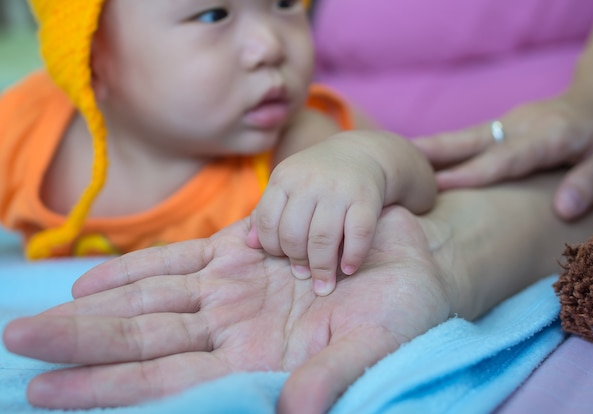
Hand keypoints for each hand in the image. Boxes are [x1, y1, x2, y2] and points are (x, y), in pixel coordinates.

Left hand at [3, 207, 452, 413]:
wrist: (415, 266)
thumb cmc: (403, 315)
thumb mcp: (372, 349)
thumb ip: (330, 377)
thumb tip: (293, 411)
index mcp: (258, 361)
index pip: (166, 380)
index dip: (107, 386)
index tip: (45, 392)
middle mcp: (234, 329)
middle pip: (142, 338)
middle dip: (80, 345)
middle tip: (17, 344)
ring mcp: (235, 290)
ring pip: (151, 300)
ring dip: (95, 310)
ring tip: (38, 321)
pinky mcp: (246, 252)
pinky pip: (181, 261)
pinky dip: (139, 269)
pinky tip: (97, 280)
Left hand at [251, 136, 385, 295]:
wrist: (362, 153)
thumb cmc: (317, 177)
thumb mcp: (288, 185)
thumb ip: (267, 212)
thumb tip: (250, 244)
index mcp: (285, 177)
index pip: (268, 222)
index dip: (272, 247)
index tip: (282, 258)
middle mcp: (310, 181)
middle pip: (293, 234)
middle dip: (297, 261)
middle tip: (303, 274)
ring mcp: (339, 190)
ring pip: (322, 238)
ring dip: (322, 268)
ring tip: (323, 283)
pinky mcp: (366, 198)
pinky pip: (357, 235)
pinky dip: (352, 257)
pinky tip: (348, 269)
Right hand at [412, 94, 592, 219]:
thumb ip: (590, 182)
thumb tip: (562, 210)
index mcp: (548, 135)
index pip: (505, 159)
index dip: (472, 173)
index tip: (439, 185)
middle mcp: (519, 126)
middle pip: (470, 140)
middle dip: (433, 152)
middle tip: (395, 161)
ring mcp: (506, 125)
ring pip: (462, 137)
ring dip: (428, 149)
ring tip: (390, 159)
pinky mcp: (500, 129)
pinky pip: (466, 140)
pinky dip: (440, 150)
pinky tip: (415, 161)